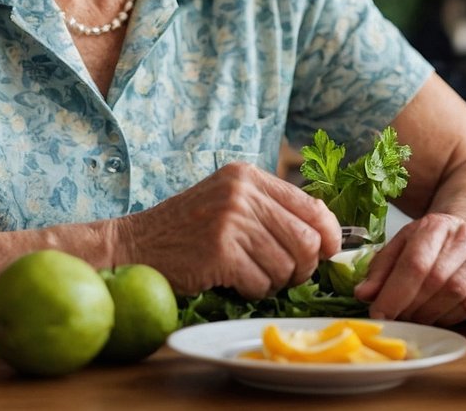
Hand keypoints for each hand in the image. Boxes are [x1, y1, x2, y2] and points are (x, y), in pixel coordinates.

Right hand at [117, 162, 341, 298]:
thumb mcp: (230, 202)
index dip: (330, 234)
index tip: (329, 251)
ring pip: (286, 265)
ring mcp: (230, 220)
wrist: (135, 245)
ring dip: (275, 281)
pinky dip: (254, 290)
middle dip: (304, 266)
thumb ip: (271, 209)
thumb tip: (327, 234)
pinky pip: (261, 282)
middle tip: (287, 274)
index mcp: (248, 176)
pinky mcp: (220, 251)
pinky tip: (235, 281)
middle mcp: (241, 192)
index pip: (312, 205)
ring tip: (252, 274)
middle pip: (306, 239)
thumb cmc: (188, 229)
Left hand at [354, 212, 465, 325]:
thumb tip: (363, 294)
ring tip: (411, 318)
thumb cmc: (428, 242)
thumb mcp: (400, 246)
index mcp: (434, 226)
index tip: (378, 314)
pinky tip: (432, 318)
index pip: (414, 262)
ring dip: (427, 315)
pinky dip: (445, 318)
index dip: (395, 293)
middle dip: (409, 306)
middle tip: (394, 318)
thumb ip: (380, 269)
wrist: (464, 233)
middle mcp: (462, 240)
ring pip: (455, 295)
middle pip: (435, 280)